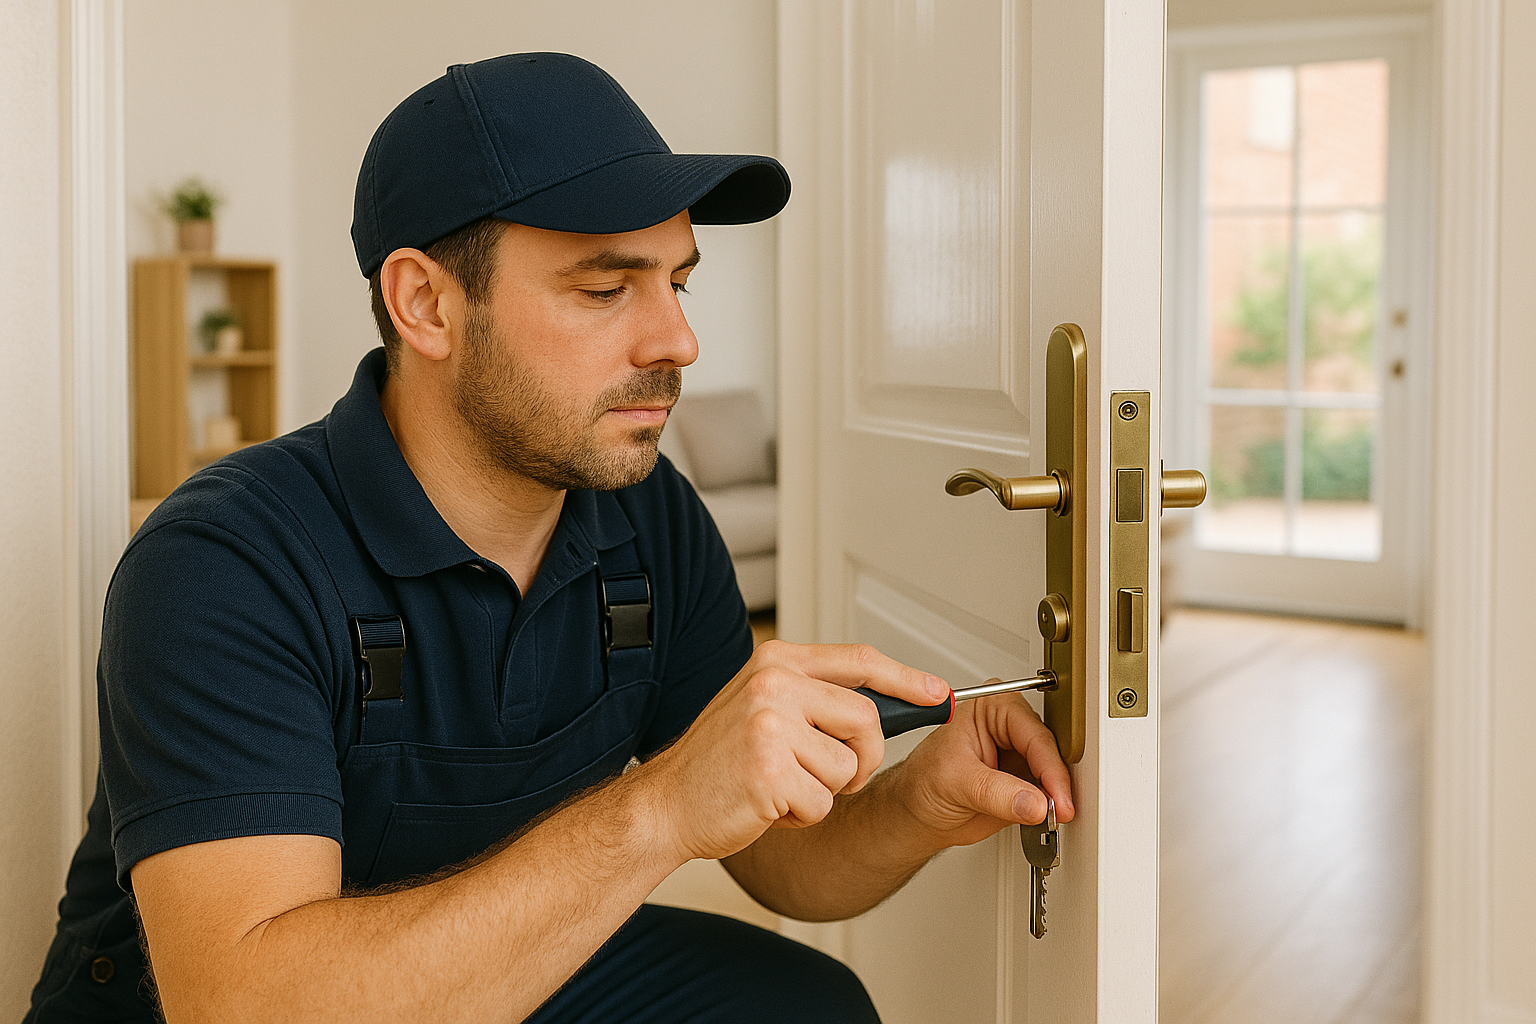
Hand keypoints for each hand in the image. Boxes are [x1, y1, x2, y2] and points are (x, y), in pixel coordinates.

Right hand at [640, 640, 948, 862]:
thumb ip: (816, 695)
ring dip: (823, 791)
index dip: (907, 679)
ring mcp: (769, 725)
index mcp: (776, 661)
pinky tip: (768, 804)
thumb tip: (890, 702)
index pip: (860, 660)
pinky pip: (822, 803)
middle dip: (861, 760)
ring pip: (847, 767)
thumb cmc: (718, 761)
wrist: (665, 803)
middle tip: (830, 776)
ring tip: (781, 785)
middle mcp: (774, 684)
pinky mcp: (769, 770)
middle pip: (868, 721)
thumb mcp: (764, 706)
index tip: (938, 694)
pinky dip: (802, 816)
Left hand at [887, 686, 1075, 849]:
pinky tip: (1047, 818)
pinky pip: (1048, 793)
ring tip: (1055, 816)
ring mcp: (1019, 753)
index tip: (1057, 797)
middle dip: (1056, 782)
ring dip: (1056, 797)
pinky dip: (1050, 808)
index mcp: (990, 708)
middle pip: (1049, 751)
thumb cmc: (922, 782)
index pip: (1032, 734)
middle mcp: (1009, 726)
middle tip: (1061, 809)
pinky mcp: (1025, 779)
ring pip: (1053, 772)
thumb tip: (1035, 803)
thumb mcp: (956, 782)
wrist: (916, 811)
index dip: (1049, 767)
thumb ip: (997, 793)